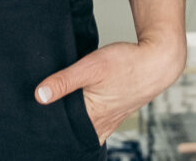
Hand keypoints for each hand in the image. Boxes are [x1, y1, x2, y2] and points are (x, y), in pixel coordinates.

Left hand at [35, 39, 184, 138]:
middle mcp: (101, 125)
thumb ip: (64, 81)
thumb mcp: (91, 67)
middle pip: (73, 133)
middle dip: (59, 126)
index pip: (63, 130)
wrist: (159, 62)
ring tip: (59, 113)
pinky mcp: (115, 115)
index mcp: (92, 118)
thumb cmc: (128, 63)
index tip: (36, 117)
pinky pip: (96, 126)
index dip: (48, 123)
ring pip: (84, 131)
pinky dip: (86, 122)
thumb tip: (39, 95)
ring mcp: (110, 122)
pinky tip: (80, 112)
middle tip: (44, 115)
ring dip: (73, 125)